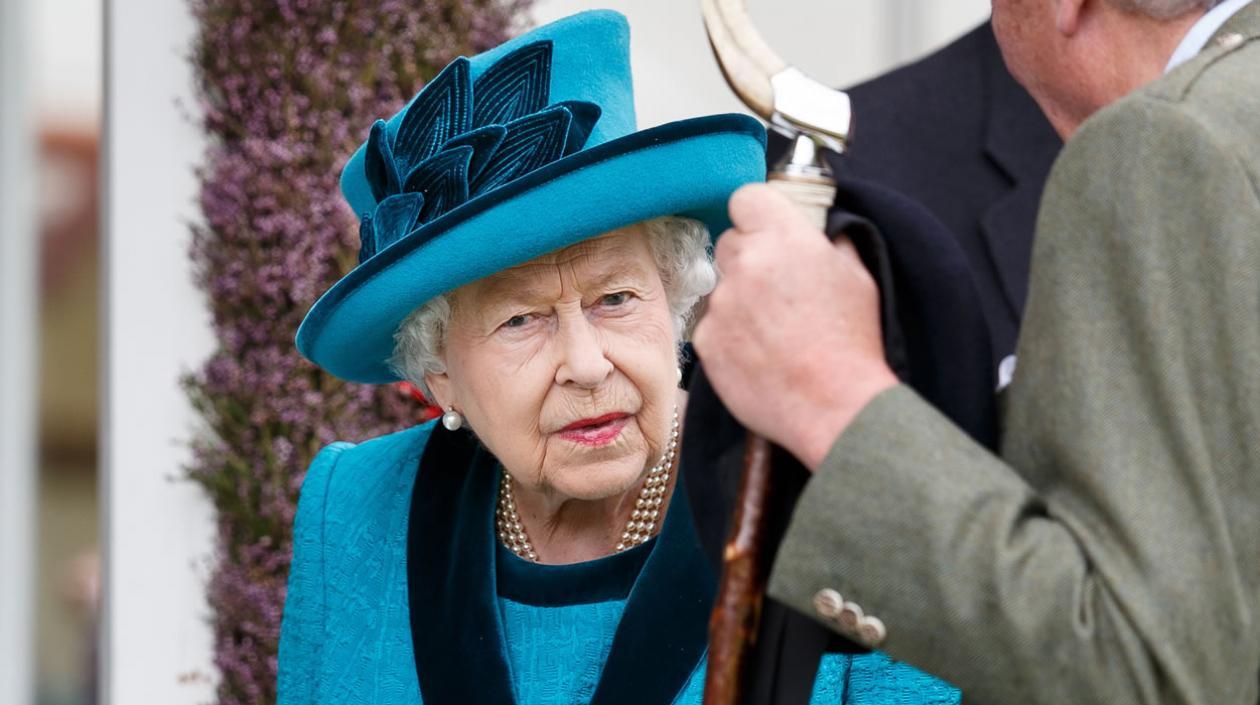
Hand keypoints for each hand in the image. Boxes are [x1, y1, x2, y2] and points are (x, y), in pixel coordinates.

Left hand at [693, 183, 896, 469]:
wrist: (835, 407)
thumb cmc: (852, 343)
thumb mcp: (857, 277)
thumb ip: (831, 242)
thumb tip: (818, 228)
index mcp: (785, 239)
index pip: (746, 197)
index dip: (757, 214)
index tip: (766, 229)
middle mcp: (746, 264)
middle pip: (730, 241)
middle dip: (749, 258)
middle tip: (776, 288)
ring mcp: (722, 304)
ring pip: (720, 287)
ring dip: (739, 300)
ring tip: (774, 332)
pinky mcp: (707, 341)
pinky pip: (712, 325)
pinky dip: (730, 335)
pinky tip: (760, 354)